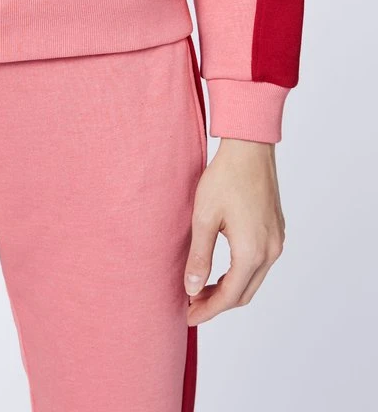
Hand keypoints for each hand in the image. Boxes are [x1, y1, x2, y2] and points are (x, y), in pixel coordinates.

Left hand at [184, 138, 284, 324]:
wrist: (249, 148)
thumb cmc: (225, 178)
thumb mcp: (203, 218)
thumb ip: (198, 257)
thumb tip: (191, 289)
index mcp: (252, 252)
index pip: (229, 296)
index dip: (207, 310)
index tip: (187, 316)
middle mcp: (270, 251)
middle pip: (244, 293)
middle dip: (217, 303)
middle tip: (190, 305)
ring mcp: (277, 241)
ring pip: (252, 280)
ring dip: (229, 289)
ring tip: (200, 289)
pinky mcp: (276, 231)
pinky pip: (259, 264)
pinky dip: (240, 274)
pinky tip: (220, 269)